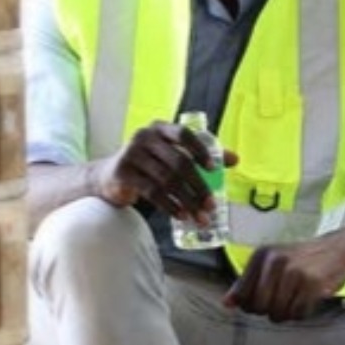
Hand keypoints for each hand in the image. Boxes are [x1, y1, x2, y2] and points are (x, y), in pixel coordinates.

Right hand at [91, 121, 239, 224]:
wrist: (109, 176)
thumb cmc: (148, 164)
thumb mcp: (171, 154)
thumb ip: (200, 154)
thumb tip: (235, 160)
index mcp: (160, 129)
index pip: (184, 134)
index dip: (200, 150)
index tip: (214, 170)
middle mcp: (144, 137)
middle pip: (178, 161)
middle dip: (198, 186)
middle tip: (211, 205)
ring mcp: (131, 154)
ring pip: (166, 180)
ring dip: (186, 201)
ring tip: (199, 216)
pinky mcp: (123, 173)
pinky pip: (151, 191)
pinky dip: (169, 205)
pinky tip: (180, 215)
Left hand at [223, 233, 344, 322]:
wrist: (339, 248)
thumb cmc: (302, 258)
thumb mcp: (271, 262)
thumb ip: (248, 282)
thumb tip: (226, 303)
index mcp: (260, 256)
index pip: (242, 295)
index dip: (250, 306)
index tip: (260, 303)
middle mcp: (274, 262)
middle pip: (258, 307)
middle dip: (269, 311)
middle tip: (281, 303)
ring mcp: (293, 272)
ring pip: (278, 312)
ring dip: (286, 314)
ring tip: (295, 301)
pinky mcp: (312, 284)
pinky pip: (298, 313)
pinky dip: (301, 314)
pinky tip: (306, 302)